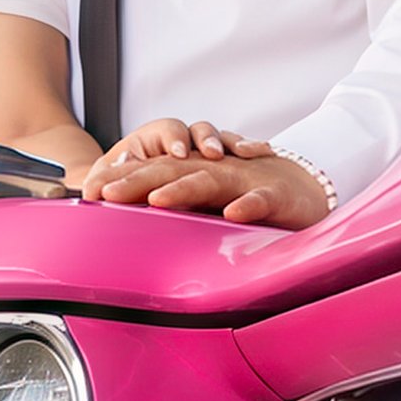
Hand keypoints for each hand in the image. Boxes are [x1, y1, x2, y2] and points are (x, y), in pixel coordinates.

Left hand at [90, 138, 332, 230]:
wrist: (311, 186)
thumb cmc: (253, 196)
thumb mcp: (209, 203)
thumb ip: (177, 210)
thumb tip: (135, 228)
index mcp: (198, 174)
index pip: (155, 173)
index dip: (123, 180)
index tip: (90, 193)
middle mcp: (217, 171)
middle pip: (173, 171)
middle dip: (138, 180)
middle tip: (106, 192)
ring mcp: (246, 180)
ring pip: (212, 181)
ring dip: (185, 190)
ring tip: (157, 201)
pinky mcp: (278, 194)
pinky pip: (261, 198)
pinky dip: (248, 204)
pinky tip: (234, 214)